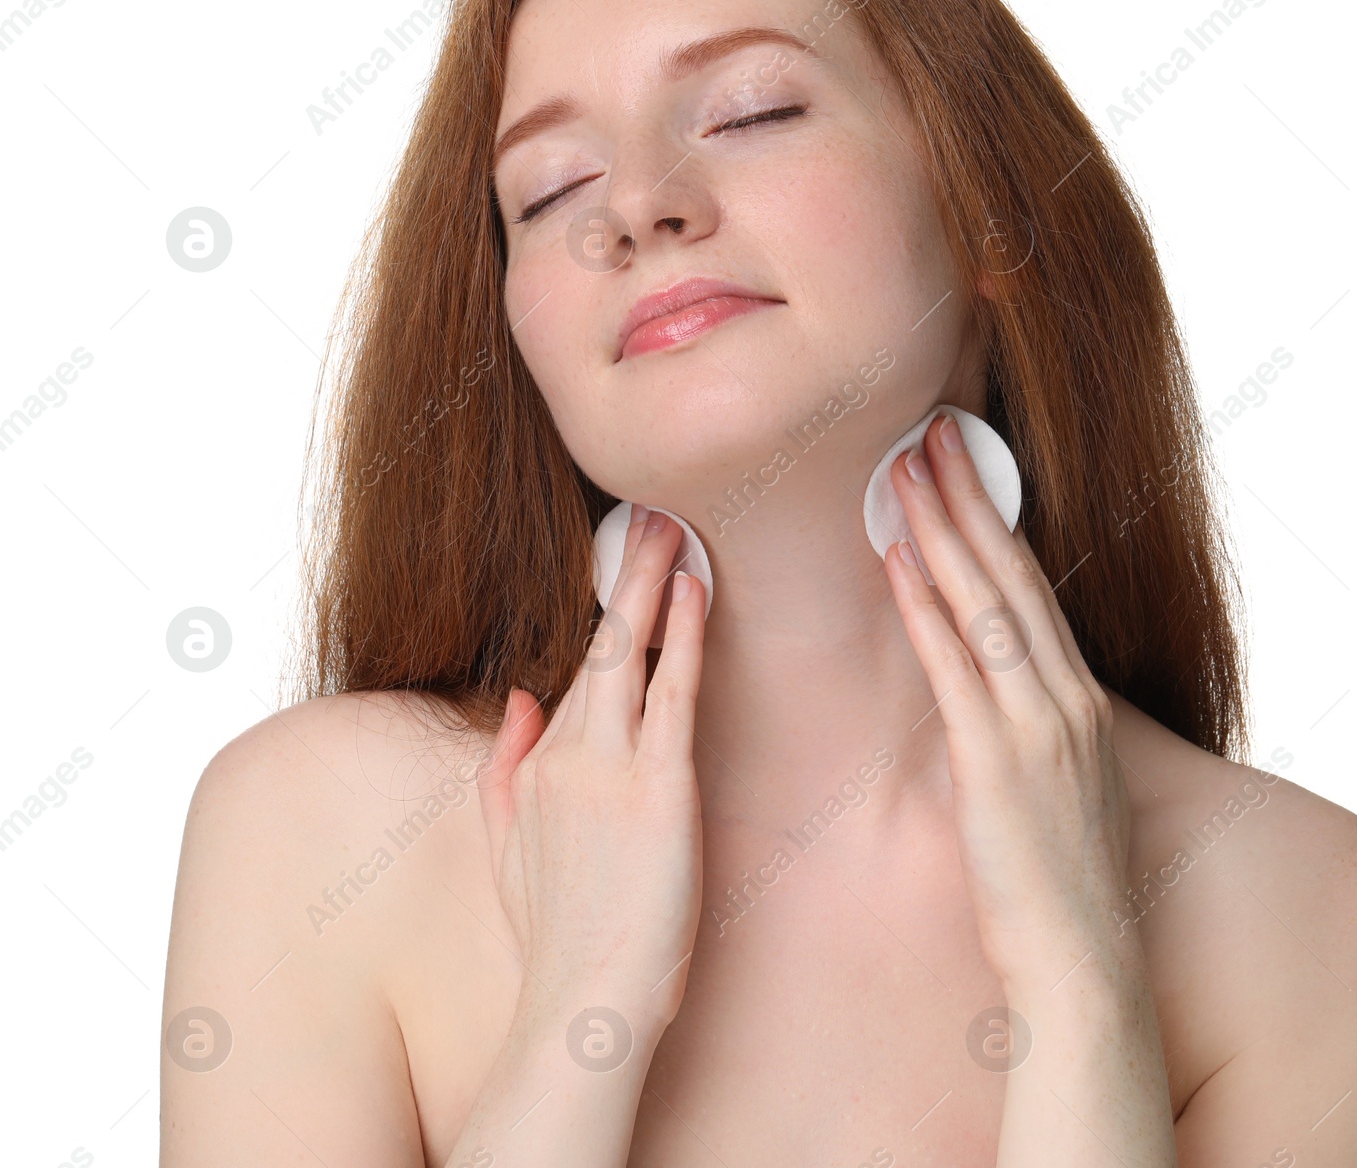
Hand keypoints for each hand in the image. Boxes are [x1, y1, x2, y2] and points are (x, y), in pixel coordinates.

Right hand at [476, 506, 706, 1042]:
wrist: (584, 1000)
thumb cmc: (561, 935)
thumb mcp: (507, 848)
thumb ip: (504, 766)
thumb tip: (516, 697)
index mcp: (534, 765)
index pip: (578, 671)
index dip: (608, 617)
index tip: (628, 568)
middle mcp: (564, 753)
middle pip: (598, 643)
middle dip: (627, 573)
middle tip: (652, 514)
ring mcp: (606, 767)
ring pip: (627, 652)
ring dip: (653, 583)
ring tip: (674, 527)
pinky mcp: (656, 788)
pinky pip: (671, 691)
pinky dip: (683, 636)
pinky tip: (694, 591)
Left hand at [885, 414, 1132, 1000]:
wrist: (1088, 967)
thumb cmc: (1066, 887)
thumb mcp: (1065, 790)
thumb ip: (1036, 731)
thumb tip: (998, 691)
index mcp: (1081, 704)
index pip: (1033, 591)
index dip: (995, 524)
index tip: (965, 468)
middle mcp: (1066, 702)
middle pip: (1011, 576)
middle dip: (968, 498)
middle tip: (931, 432)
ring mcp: (1039, 729)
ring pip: (986, 606)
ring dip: (942, 531)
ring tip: (906, 468)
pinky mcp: (1001, 766)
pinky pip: (958, 670)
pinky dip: (928, 609)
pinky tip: (899, 562)